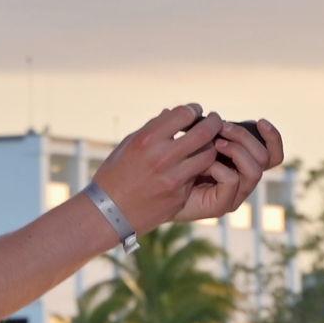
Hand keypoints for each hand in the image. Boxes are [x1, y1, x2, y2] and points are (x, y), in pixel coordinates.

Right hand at [93, 104, 223, 233]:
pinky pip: (198, 176)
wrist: (108, 213)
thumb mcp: (128, 145)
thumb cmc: (114, 175)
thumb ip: (152, 128)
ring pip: (208, 155)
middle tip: (215, 121)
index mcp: (147, 140)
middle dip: (214, 123)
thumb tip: (171, 113)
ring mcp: (173, 178)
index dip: (193, 109)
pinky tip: (195, 164)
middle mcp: (162, 157)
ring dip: (210, 147)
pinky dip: (199, 168)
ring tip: (206, 144)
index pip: (184, 114)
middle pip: (204, 132)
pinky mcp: (179, 196)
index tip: (194, 112)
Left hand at [176, 119, 284, 223]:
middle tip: (222, 127)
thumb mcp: (188, 143)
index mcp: (242, 164)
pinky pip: (233, 180)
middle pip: (266, 158)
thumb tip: (200, 113)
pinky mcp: (223, 204)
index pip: (273, 154)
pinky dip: (219, 167)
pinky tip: (203, 164)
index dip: (273, 138)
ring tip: (215, 143)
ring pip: (255, 170)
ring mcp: (235, 194)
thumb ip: (200, 130)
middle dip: (245, 137)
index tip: (261, 121)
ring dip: (237, 149)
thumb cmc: (171, 168)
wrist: (156, 196)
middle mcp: (243, 180)